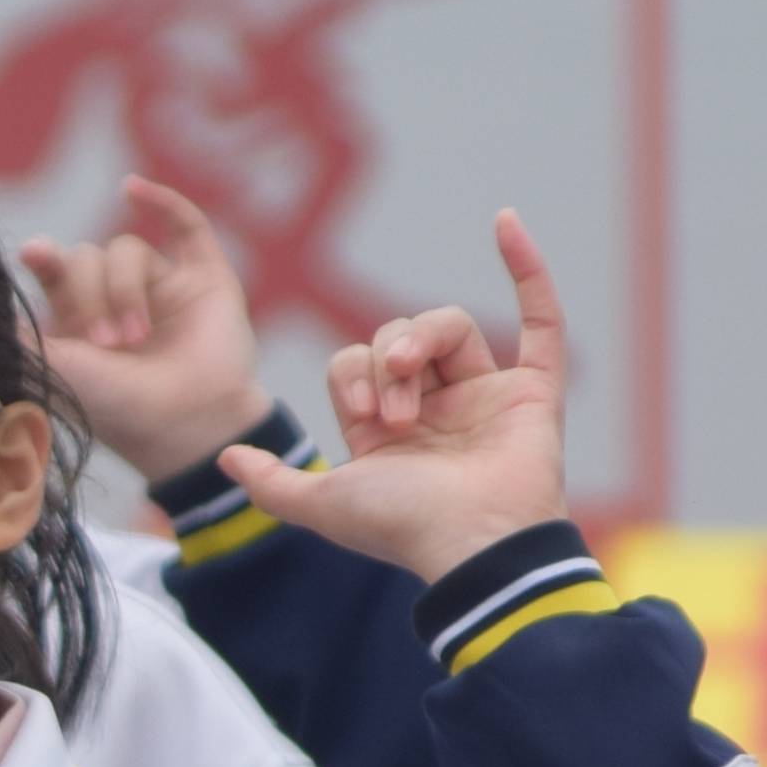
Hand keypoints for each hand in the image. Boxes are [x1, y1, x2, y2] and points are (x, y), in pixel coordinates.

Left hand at [23, 177, 272, 486]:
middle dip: (89, 293)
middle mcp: (117, 299)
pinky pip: (185, 225)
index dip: (43, 258)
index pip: (55, 272)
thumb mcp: (57, 371)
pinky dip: (162, 201)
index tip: (34, 255)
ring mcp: (162, 287)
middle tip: (104, 343)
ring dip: (125, 288)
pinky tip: (133, 188)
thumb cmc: (118, 411)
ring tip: (135, 338)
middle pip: (88, 255)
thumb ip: (21, 335)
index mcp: (78, 320)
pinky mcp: (204, 279)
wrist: (187, 429)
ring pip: (128, 248)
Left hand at [213, 212, 573, 583]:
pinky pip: (540, 319)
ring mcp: (489, 398)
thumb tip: (226, 459)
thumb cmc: (403, 527)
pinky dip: (527, 269)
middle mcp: (437, 408)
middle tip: (393, 413)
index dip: (351, 374)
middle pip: (396, 336)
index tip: (363, 418)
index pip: (354, 360)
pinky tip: (505, 221)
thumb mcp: (322, 504)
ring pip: (448, 325)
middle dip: (383, 362)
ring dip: (422, 340)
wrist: (472, 545)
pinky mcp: (537, 392)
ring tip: (415, 384)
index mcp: (388, 431)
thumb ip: (271, 485)